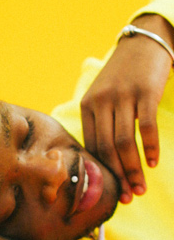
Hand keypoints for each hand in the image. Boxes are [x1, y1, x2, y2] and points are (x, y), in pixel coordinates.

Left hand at [80, 14, 172, 202]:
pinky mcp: (144, 91)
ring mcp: (123, 96)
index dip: (102, 173)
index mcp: (88, 106)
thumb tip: (105, 163)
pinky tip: (153, 163)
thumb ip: (102, 124)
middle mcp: (101, 102)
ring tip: (140, 188)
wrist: (145, 41)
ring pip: (124, 143)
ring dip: (133, 170)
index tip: (111, 192)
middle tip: (127, 198)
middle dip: (118, 177)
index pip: (93, 147)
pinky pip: (146, 127)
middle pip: (107, 149)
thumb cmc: (124, 76)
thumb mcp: (105, 97)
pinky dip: (150, 148)